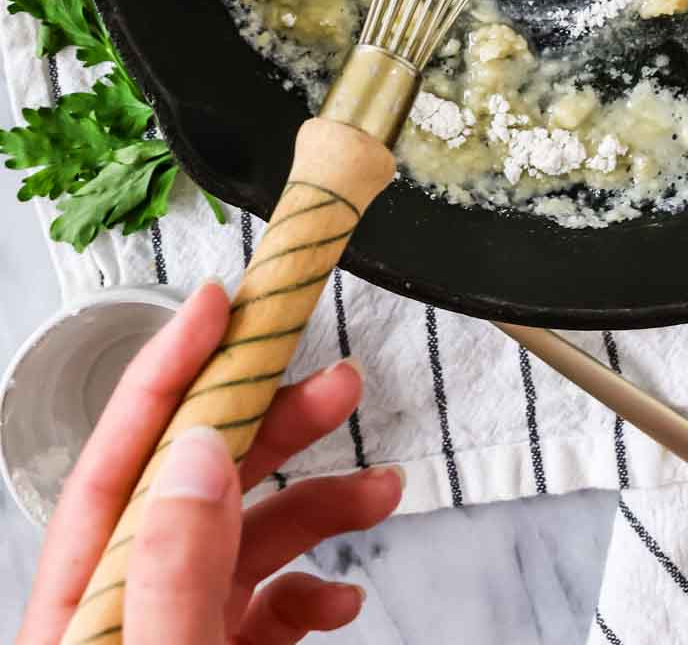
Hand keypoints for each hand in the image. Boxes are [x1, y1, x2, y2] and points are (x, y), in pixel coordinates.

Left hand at [17, 280, 403, 644]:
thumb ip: (175, 572)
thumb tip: (199, 455)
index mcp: (81, 608)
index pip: (117, 463)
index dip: (169, 373)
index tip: (218, 304)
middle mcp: (126, 609)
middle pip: (195, 484)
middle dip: (273, 425)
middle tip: (337, 384)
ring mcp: (173, 632)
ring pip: (244, 539)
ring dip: (318, 505)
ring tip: (379, 489)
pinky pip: (266, 606)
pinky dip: (312, 590)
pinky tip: (341, 597)